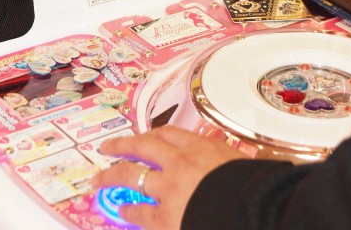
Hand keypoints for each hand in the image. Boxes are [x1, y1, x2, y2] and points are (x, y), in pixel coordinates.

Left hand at [91, 126, 246, 229]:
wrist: (251, 210)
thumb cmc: (252, 188)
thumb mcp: (239, 163)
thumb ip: (225, 162)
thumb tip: (231, 165)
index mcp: (199, 147)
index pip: (169, 133)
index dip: (151, 135)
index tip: (143, 136)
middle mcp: (179, 162)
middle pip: (142, 146)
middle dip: (121, 146)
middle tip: (107, 148)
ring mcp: (168, 188)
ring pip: (131, 175)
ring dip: (112, 176)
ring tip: (99, 180)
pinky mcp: (164, 216)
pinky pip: (140, 212)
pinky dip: (128, 212)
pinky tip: (121, 212)